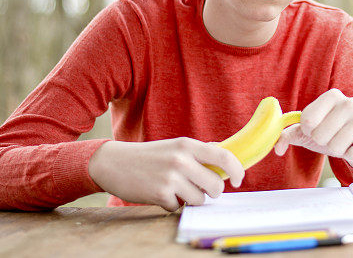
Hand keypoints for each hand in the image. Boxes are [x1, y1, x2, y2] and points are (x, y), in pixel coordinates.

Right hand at [88, 137, 244, 210]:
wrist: (115, 163)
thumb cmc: (149, 157)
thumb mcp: (175, 147)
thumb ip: (199, 153)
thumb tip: (226, 159)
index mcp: (188, 145)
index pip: (224, 156)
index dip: (237, 170)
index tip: (237, 180)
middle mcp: (181, 160)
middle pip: (215, 186)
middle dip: (211, 192)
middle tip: (200, 188)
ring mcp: (171, 177)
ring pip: (199, 200)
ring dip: (191, 199)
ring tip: (176, 189)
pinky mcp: (161, 194)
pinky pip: (180, 207)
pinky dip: (173, 204)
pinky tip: (161, 193)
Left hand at [274, 88, 352, 170]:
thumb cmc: (330, 133)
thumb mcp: (307, 132)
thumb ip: (288, 135)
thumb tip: (277, 148)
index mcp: (332, 96)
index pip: (307, 120)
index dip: (308, 131)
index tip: (315, 129)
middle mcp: (350, 102)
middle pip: (321, 135)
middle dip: (322, 142)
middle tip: (330, 138)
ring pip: (337, 146)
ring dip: (336, 150)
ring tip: (342, 143)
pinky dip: (350, 156)